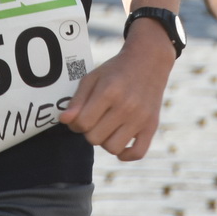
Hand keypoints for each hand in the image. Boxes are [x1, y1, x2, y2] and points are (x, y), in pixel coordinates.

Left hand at [59, 24, 173, 160]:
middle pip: (94, 138)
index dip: (76, 123)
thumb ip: (77, 100)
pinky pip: (137, 153)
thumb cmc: (115, 71)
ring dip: (106, 141)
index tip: (80, 116)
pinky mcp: (152, 126)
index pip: (82, 124)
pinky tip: (120, 141)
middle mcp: (126, 106)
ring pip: (113, 148)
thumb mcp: (93, 78)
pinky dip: (126, 154)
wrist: (148, 61)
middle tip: (95, 119)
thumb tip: (64, 121)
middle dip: (90, 131)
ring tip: (108, 127)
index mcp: (109, 91)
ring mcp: (141, 118)